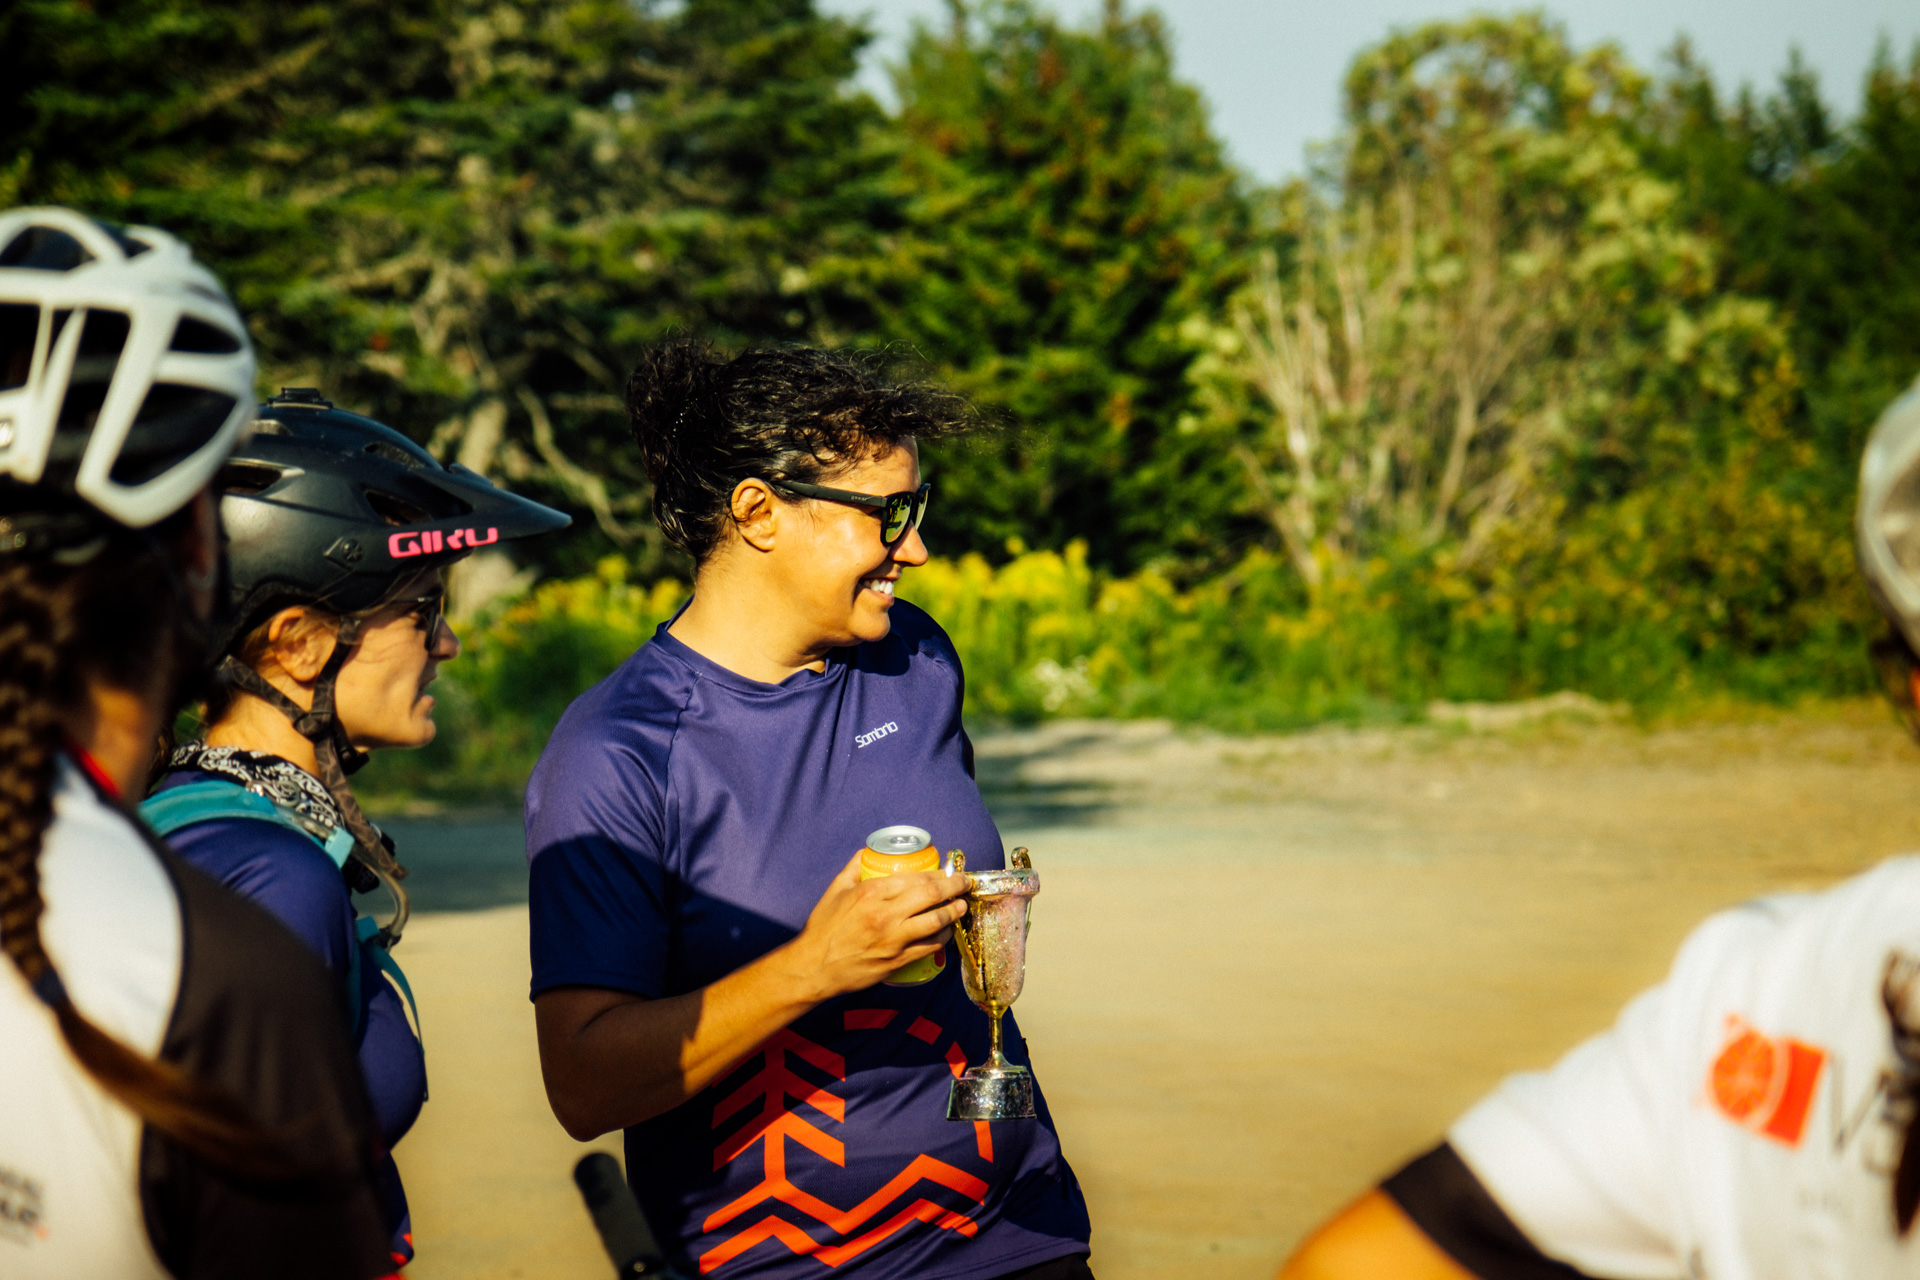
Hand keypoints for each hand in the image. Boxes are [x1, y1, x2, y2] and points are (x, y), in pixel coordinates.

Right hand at [785, 854, 969, 1001]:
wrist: (814, 967)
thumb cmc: (823, 928)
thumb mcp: (836, 889)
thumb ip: (854, 867)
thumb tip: (867, 851)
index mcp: (872, 893)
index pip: (916, 878)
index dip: (939, 874)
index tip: (949, 872)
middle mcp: (886, 915)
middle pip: (932, 895)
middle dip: (955, 887)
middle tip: (965, 883)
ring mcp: (893, 939)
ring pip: (935, 922)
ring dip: (954, 912)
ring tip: (961, 906)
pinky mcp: (897, 961)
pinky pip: (929, 947)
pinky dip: (942, 937)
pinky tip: (947, 931)